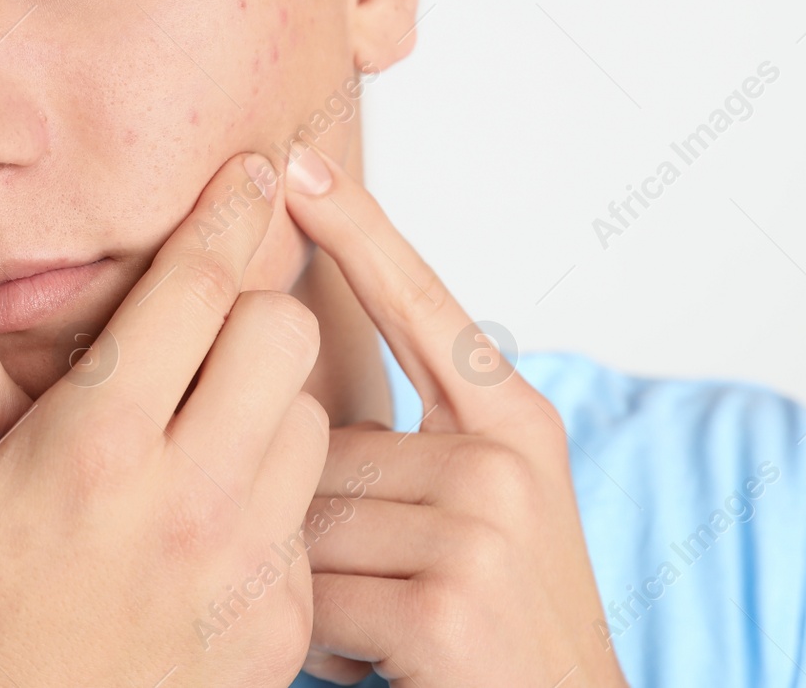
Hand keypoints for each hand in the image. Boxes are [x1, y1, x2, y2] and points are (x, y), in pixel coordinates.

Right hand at [0, 152, 328, 686]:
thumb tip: (10, 334)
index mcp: (91, 450)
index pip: (193, 287)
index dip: (223, 212)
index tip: (248, 173)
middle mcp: (190, 503)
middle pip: (283, 334)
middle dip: (247, 310)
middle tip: (199, 334)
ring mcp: (247, 571)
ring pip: (313, 420)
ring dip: (266, 403)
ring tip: (200, 435)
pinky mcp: (278, 629)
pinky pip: (309, 516)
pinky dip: (273, 498)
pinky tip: (207, 525)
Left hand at [283, 142, 628, 687]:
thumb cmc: (508, 618)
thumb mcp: (486, 508)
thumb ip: (412, 445)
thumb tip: (289, 397)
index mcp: (516, 419)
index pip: (418, 303)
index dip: (355, 232)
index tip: (297, 167)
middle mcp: (504, 457)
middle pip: (320, 443)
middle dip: (317, 522)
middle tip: (386, 583)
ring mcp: (480, 525)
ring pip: (304, 521)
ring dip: (318, 585)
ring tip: (390, 622)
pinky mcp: (446, 603)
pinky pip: (311, 596)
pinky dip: (325, 641)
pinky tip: (387, 660)